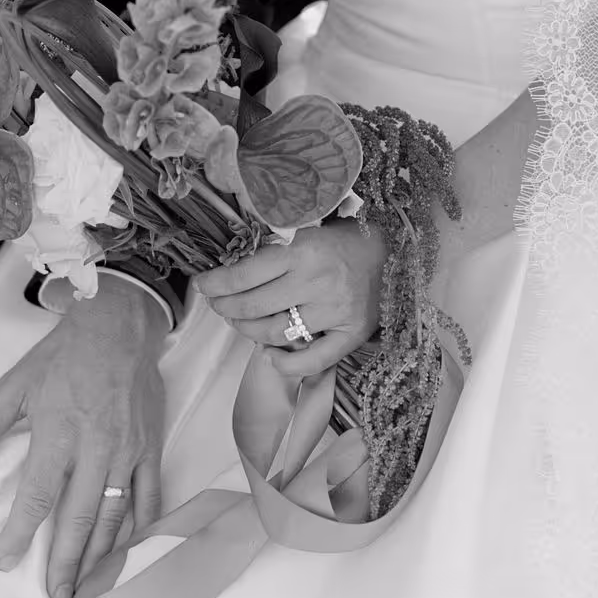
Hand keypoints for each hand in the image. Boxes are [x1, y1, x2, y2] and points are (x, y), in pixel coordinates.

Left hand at [0, 279, 166, 597]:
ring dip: (99, 553)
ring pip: (114, 514)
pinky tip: (127, 548)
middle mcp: (96, 449)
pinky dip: (138, 525)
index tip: (7, 560)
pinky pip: (147, 495)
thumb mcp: (17, 383)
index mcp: (59, 433)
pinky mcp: (150, 448)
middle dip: (65, 560)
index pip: (38, 495)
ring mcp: (127, 452)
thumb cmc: (66, 354)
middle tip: (56, 594)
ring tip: (86, 583)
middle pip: (79, 517)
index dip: (21, 531)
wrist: (120, 328)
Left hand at [195, 220, 386, 375]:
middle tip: (219, 305)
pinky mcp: (351, 333)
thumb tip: (231, 277)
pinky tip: (269, 356)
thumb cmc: (342, 240)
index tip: (204, 286)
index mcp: (302, 251)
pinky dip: (286, 364)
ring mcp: (335, 311)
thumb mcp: (305, 233)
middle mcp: (317, 282)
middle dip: (226, 308)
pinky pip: (313, 361)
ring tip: (241, 323)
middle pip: (253, 306)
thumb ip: (274, 255)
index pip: (245, 275)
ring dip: (248, 331)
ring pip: (274, 332)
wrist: (393, 250)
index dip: (217, 284)